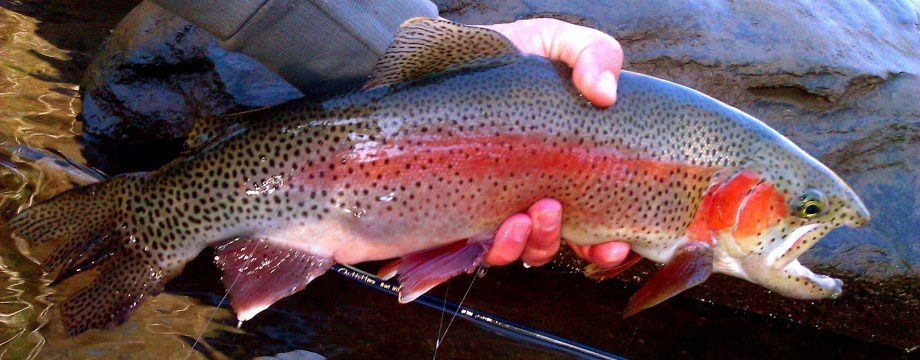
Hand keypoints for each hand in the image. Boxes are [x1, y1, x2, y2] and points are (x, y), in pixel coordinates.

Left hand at [481, 19, 629, 267]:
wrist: (438, 56)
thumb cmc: (500, 54)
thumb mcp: (553, 42)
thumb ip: (592, 54)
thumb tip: (606, 94)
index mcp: (561, 166)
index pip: (595, 218)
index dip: (610, 242)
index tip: (618, 244)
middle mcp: (530, 192)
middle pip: (563, 240)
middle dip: (580, 248)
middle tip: (574, 223)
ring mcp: (494, 206)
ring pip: (525, 251)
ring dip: (538, 243)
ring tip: (535, 212)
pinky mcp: (457, 214)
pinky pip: (481, 250)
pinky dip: (502, 247)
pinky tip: (506, 224)